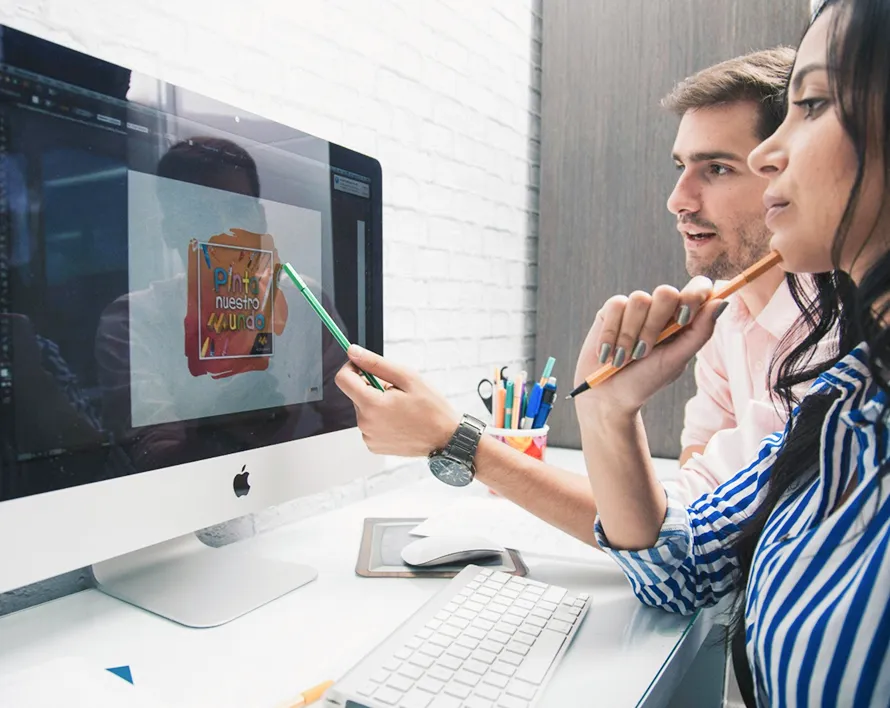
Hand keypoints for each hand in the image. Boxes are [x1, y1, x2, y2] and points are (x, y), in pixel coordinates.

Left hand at [335, 345, 460, 456]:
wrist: (446, 438)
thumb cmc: (431, 408)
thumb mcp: (407, 377)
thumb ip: (376, 363)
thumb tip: (353, 352)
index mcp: (372, 405)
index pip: (343, 379)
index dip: (352, 367)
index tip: (364, 365)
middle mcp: (365, 423)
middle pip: (355, 394)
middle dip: (372, 387)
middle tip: (397, 391)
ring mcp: (368, 437)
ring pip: (363, 408)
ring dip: (377, 403)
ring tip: (401, 407)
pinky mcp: (374, 445)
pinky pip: (369, 424)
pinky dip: (380, 418)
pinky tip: (399, 420)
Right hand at [574, 276, 727, 414]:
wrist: (610, 395)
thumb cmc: (647, 380)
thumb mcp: (677, 360)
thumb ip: (700, 332)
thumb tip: (722, 301)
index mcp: (684, 318)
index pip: (698, 287)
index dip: (693, 295)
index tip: (683, 320)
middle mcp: (661, 309)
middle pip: (666, 292)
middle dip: (653, 326)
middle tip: (644, 353)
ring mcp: (636, 307)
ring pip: (639, 300)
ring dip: (630, 335)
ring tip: (624, 358)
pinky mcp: (612, 309)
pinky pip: (616, 306)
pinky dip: (611, 334)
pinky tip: (607, 353)